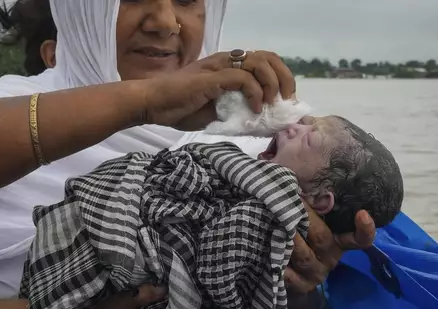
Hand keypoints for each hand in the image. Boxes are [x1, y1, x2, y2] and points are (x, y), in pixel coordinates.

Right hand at [141, 50, 295, 131]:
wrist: (151, 104)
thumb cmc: (177, 109)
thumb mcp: (214, 113)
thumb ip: (234, 112)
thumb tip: (258, 122)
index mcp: (227, 66)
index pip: (263, 61)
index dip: (279, 77)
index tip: (283, 101)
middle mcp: (226, 61)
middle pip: (268, 57)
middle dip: (284, 78)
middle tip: (285, 102)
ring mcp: (218, 67)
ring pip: (259, 62)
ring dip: (272, 84)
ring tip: (271, 105)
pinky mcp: (211, 77)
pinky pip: (242, 78)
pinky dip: (254, 93)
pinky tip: (254, 109)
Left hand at [285, 204, 375, 292]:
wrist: (283, 262)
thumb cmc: (296, 229)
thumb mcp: (307, 212)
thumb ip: (312, 197)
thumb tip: (306, 179)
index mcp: (338, 239)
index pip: (360, 238)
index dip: (364, 228)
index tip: (362, 213)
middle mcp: (331, 256)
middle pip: (323, 238)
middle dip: (306, 219)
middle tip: (291, 202)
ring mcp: (316, 272)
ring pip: (305, 256)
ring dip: (292, 241)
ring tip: (278, 226)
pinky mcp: (301, 285)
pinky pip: (292, 278)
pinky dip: (283, 268)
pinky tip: (276, 259)